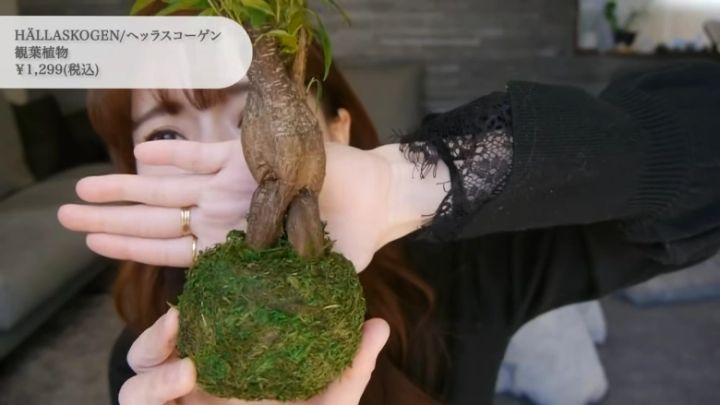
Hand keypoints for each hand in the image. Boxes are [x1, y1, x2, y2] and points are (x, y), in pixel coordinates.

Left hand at [59, 139, 447, 270]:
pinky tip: (141, 155)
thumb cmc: (347, 242)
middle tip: (65, 216)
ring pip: (168, 188)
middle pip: (156, 219)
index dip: (132, 248)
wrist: (374, 199)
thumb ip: (286, 294)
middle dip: (110, 218)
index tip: (94, 245)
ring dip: (125, 186)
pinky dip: (174, 156)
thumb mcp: (314, 278)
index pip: (172, 251)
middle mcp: (225, 216)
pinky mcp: (249, 158)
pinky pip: (203, 155)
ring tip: (83, 187)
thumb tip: (259, 328)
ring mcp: (232, 186)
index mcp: (234, 248)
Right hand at [119, 307, 389, 404]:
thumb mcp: (330, 400)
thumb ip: (352, 365)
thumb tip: (380, 323)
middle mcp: (191, 389)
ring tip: (188, 368)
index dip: (197, 308)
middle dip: (156, 333)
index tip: (208, 289)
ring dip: (152, 366)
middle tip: (180, 317)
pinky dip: (153, 391)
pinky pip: (134, 404)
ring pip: (134, 379)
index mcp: (224, 369)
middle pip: (152, 350)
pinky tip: (186, 381)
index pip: (196, 331)